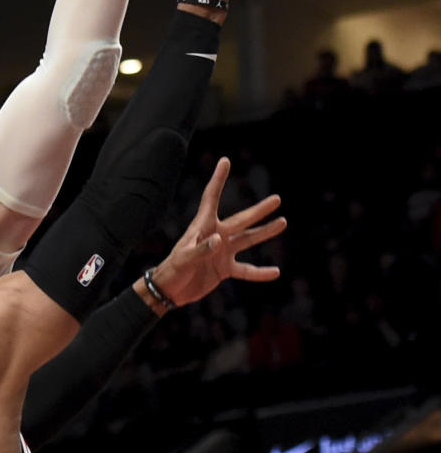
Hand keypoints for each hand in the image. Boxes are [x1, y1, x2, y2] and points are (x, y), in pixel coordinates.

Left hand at [149, 157, 284, 307]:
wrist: (170, 290)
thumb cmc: (173, 269)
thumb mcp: (184, 259)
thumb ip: (200, 250)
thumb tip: (220, 240)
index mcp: (202, 226)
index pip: (211, 197)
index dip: (218, 180)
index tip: (225, 161)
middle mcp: (216, 235)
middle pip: (241, 220)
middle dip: (259, 210)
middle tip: (277, 199)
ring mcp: (222, 252)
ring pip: (248, 240)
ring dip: (264, 232)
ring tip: (283, 222)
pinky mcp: (224, 269)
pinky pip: (246, 269)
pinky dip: (260, 273)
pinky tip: (275, 272)